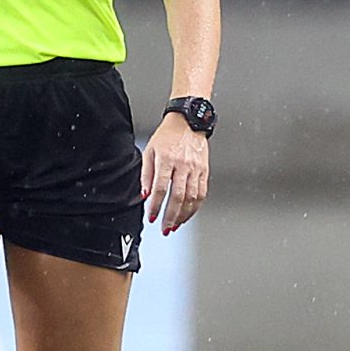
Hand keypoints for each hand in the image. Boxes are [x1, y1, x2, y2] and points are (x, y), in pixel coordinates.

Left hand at [141, 114, 209, 234]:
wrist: (188, 122)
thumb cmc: (167, 136)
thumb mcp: (150, 151)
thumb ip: (146, 174)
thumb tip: (145, 195)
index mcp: (167, 159)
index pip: (161, 188)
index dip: (156, 206)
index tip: (151, 217)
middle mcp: (183, 165)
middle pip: (178, 196)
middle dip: (170, 216)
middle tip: (165, 229)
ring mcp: (196, 168)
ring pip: (192, 198)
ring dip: (183, 215)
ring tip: (175, 225)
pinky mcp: (205, 171)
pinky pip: (202, 193)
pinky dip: (195, 207)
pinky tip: (188, 214)